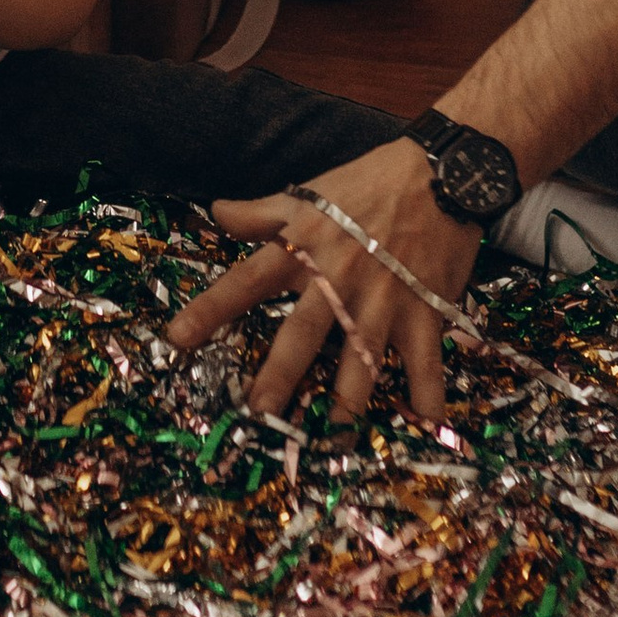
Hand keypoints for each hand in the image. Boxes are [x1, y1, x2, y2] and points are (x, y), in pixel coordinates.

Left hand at [165, 137, 479, 420]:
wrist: (442, 175)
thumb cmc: (370, 182)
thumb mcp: (309, 192)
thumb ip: (260, 212)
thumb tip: (213, 211)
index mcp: (303, 250)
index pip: (245, 282)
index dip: (209, 309)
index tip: (175, 340)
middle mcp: (338, 282)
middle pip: (301, 336)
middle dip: (278, 376)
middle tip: (257, 412)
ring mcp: (382, 302)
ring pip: (360, 363)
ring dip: (347, 405)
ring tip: (331, 441)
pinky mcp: (425, 312)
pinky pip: (425, 363)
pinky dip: (428, 396)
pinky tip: (426, 425)